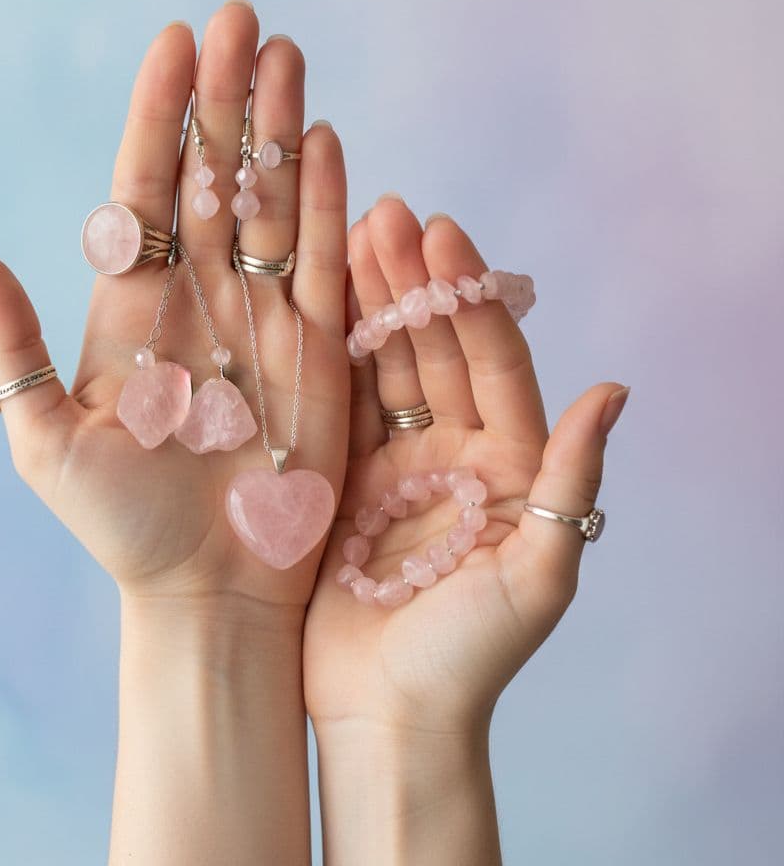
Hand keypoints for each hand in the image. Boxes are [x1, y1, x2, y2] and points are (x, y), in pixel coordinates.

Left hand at [0, 2, 348, 611]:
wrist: (207, 587)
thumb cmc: (122, 525)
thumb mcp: (44, 442)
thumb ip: (13, 350)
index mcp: (132, 308)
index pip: (145, 188)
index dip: (160, 116)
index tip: (175, 41)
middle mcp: (200, 297)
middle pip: (213, 178)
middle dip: (226, 99)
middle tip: (240, 21)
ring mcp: (263, 317)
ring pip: (272, 203)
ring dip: (278, 129)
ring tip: (285, 55)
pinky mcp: (319, 349)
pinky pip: (325, 263)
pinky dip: (328, 202)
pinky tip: (327, 140)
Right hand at [303, 197, 627, 862]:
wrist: (388, 715)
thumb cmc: (469, 658)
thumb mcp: (537, 575)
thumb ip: (572, 484)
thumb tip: (614, 390)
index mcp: (511, 466)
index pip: (493, 362)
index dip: (469, 297)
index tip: (443, 235)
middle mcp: (456, 452)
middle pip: (435, 350)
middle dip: (414, 281)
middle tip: (386, 213)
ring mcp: (396, 462)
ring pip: (384, 365)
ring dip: (370, 302)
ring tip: (348, 233)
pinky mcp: (343, 478)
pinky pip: (339, 404)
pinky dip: (329, 353)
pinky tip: (314, 302)